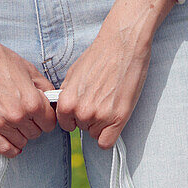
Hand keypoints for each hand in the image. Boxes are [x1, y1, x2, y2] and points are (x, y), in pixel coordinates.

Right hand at [0, 0, 56, 157]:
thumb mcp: (28, 69)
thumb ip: (44, 88)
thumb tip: (52, 101)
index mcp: (32, 101)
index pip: (49, 124)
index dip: (46, 118)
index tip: (41, 113)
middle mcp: (18, 115)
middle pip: (36, 133)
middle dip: (34, 124)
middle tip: (25, 113)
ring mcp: (1, 124)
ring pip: (22, 142)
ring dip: (21, 133)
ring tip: (15, 121)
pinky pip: (5, 149)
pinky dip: (11, 148)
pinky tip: (12, 138)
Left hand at [56, 23, 150, 148]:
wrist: (122, 44)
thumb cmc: (99, 55)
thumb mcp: (73, 74)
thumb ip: (67, 95)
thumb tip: (65, 109)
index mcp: (66, 102)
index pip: (66, 125)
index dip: (75, 118)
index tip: (83, 110)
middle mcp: (81, 112)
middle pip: (82, 129)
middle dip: (90, 118)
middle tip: (101, 99)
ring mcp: (100, 117)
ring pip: (96, 134)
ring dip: (102, 123)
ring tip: (110, 101)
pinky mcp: (118, 119)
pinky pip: (107, 143)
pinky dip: (110, 136)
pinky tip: (114, 122)